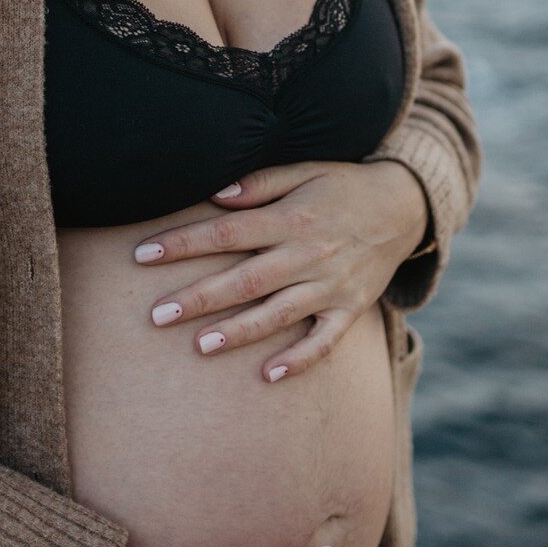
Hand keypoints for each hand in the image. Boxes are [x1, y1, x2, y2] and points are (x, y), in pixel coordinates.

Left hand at [133, 160, 429, 381]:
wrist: (404, 208)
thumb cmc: (342, 186)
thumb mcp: (305, 170)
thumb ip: (260, 183)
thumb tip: (215, 195)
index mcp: (290, 219)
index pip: (226, 233)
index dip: (183, 244)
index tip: (143, 255)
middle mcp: (308, 255)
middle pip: (245, 280)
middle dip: (199, 299)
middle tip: (157, 315)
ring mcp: (330, 285)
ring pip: (278, 314)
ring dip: (239, 331)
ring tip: (199, 347)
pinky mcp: (349, 308)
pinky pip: (325, 340)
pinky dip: (300, 359)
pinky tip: (269, 376)